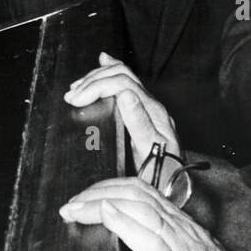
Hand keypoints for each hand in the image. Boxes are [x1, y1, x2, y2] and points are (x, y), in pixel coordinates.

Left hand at [60, 178, 231, 250]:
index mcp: (179, 225)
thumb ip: (163, 244)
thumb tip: (135, 236)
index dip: (109, 188)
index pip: (140, 191)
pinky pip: (149, 238)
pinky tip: (107, 215)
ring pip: (137, 207)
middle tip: (70, 203)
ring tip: (75, 208)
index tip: (84, 198)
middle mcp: (178, 227)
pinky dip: (124, 222)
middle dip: (96, 192)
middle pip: (133, 192)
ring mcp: (178, 244)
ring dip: (99, 203)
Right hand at [65, 53, 180, 174]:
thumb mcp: (152, 153)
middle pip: (121, 75)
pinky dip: (111, 72)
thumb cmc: (165, 174)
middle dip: (92, 81)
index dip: (95, 87)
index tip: (75, 100)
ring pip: (123, 76)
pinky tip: (103, 62)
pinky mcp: (145, 111)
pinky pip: (128, 82)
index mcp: (153, 111)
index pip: (122, 84)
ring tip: (77, 87)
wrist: (179, 187)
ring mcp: (149, 106)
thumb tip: (126, 95)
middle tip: (71, 96)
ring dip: (97, 77)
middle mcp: (152, 105)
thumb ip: (140, 124)